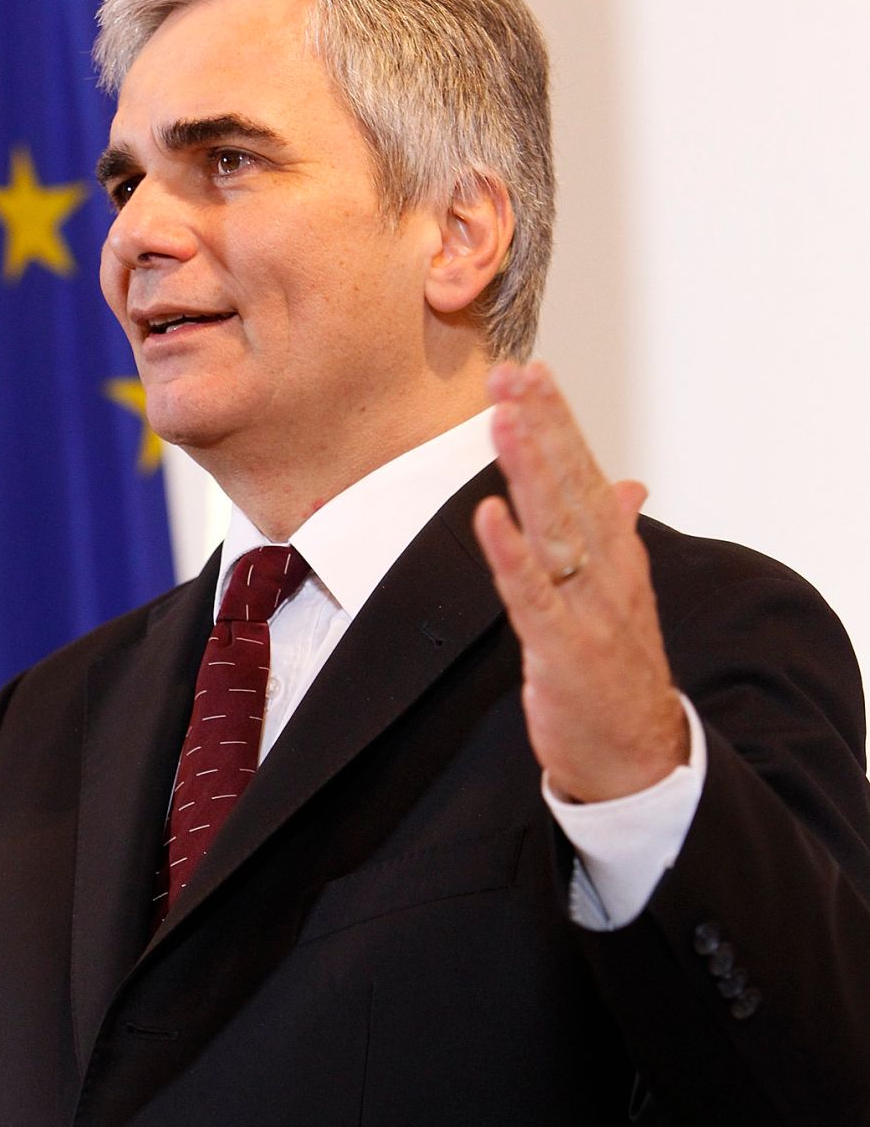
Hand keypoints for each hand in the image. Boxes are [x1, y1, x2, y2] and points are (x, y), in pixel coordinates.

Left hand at [473, 361, 687, 802]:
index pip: (585, 471)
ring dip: (529, 470)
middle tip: (510, 374)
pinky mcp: (562, 648)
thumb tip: (624, 484)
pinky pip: (532, 593)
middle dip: (541, 425)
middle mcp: (607, 570)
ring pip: (555, 526)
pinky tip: (489, 515)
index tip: (530, 370)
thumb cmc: (617, 673)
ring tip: (503, 419)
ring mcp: (588, 608)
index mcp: (616, 553)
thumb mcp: (620, 594)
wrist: (637, 755)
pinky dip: (510, 553)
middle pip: (571, 484)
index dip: (557, 420)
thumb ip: (612, 533)